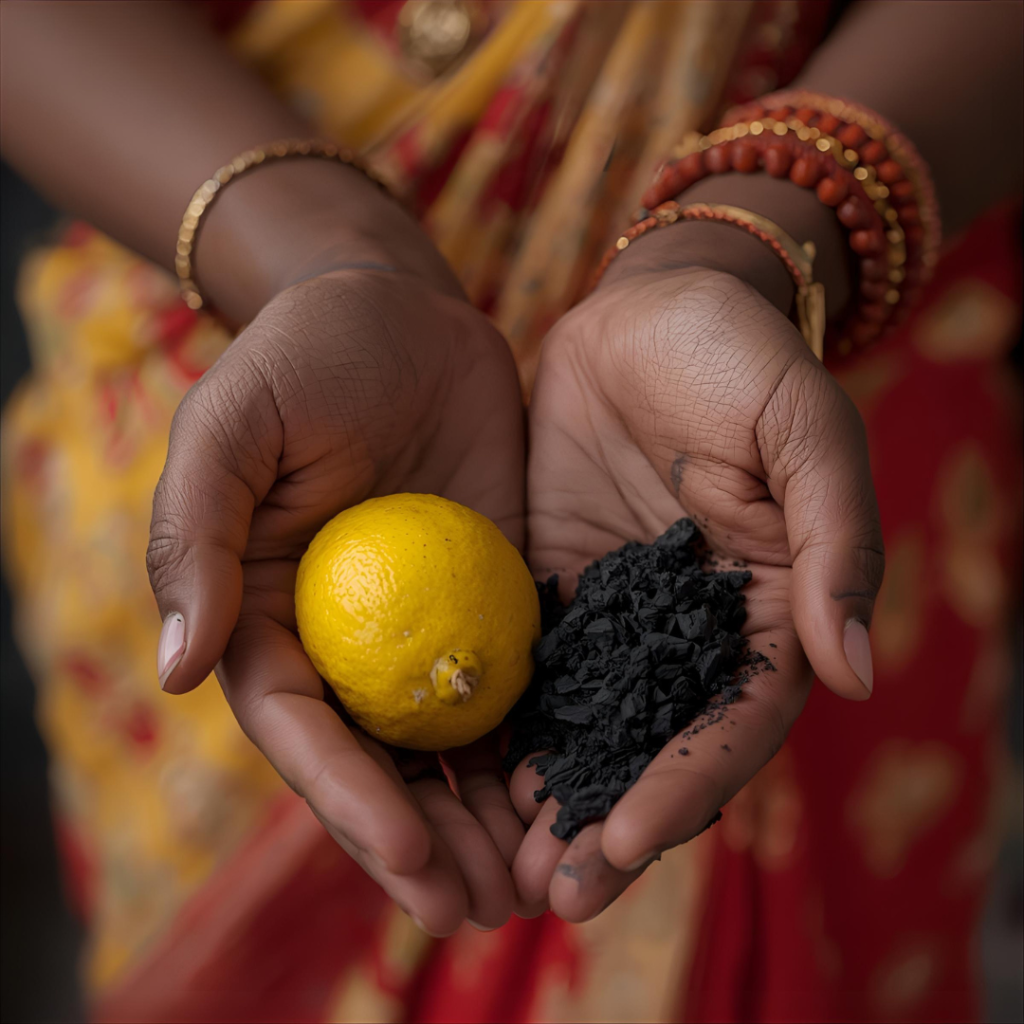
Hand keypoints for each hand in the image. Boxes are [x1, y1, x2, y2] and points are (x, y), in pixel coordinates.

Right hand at [147, 263, 526, 934]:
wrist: (398, 311)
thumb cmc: (301, 358)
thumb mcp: (231, 426)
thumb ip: (196, 537)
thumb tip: (179, 673)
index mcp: (273, 618)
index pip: (305, 729)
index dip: (349, 796)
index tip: (408, 849)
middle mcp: (351, 639)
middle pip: (383, 760)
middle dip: (428, 841)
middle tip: (484, 906)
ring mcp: (430, 625)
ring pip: (456, 743)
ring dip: (493, 819)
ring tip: (540, 883)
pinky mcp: (497, 597)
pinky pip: (520, 682)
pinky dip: (545, 742)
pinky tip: (585, 790)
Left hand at [513, 256, 882, 921]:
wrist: (652, 307)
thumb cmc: (741, 358)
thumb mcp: (806, 432)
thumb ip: (834, 545)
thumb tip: (855, 671)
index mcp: (766, 608)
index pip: (732, 721)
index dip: (686, 786)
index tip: (627, 843)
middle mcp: (689, 628)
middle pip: (654, 745)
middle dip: (608, 824)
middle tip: (552, 898)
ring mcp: (617, 610)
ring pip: (587, 722)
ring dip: (551, 798)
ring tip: (501, 871)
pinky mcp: (553, 579)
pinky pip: (530, 664)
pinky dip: (506, 724)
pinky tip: (466, 775)